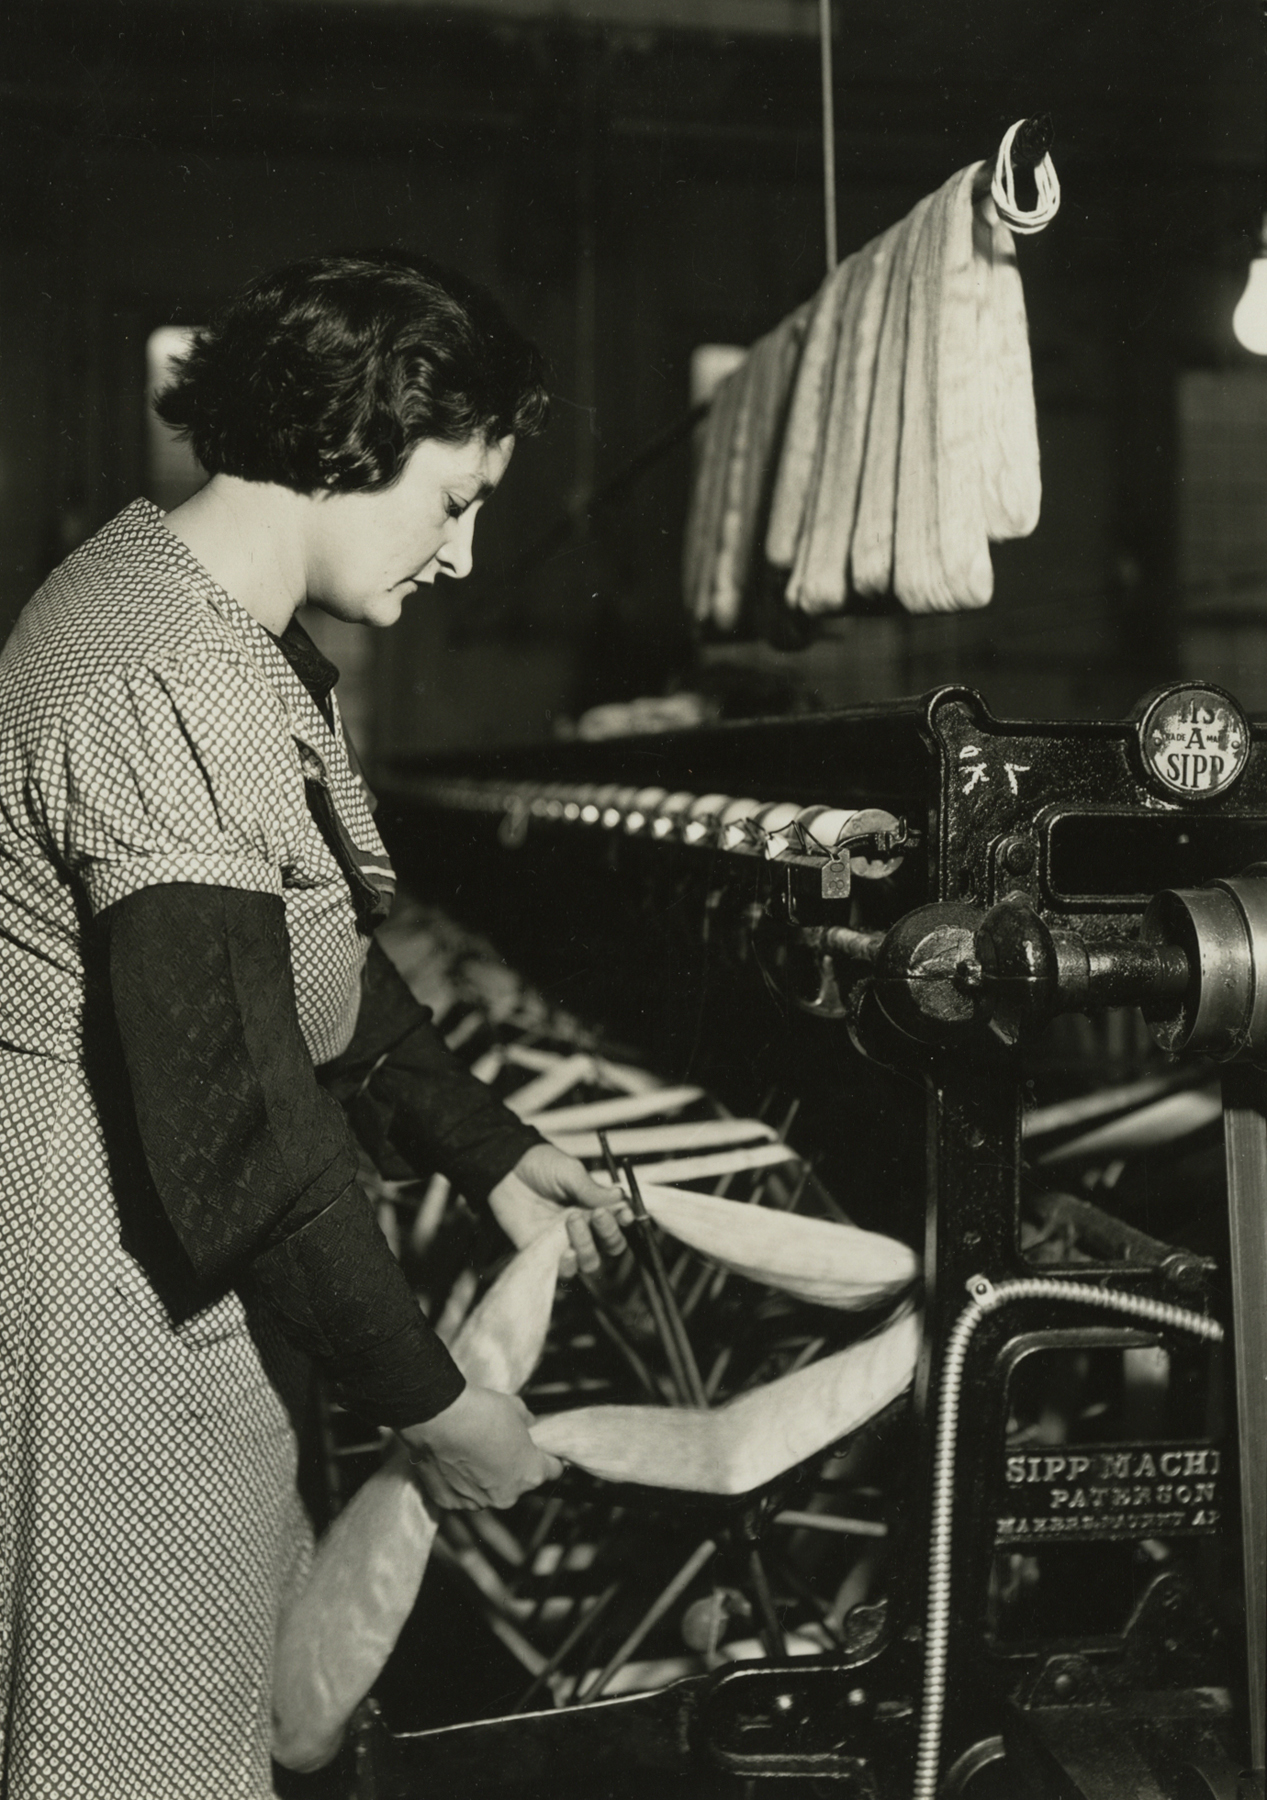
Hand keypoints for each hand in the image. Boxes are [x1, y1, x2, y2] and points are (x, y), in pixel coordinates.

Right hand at [400, 1383, 563, 1510]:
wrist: (439, 1417)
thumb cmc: (481, 1411)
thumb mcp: (516, 1408)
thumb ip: (526, 1424)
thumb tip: (527, 1425)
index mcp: (530, 1474)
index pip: (551, 1471)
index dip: (545, 1458)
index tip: (537, 1452)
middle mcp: (506, 1496)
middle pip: (516, 1484)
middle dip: (510, 1469)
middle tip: (495, 1447)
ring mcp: (477, 1503)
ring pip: (486, 1492)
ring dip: (482, 1478)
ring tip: (469, 1452)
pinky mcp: (450, 1503)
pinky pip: (460, 1494)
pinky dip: (457, 1482)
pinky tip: (452, 1460)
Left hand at [488, 1142, 630, 1276]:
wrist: (506, 1170)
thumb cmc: (540, 1166)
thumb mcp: (569, 1171)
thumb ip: (592, 1189)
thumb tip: (620, 1198)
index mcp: (594, 1206)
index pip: (619, 1222)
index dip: (625, 1220)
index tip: (624, 1212)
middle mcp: (584, 1227)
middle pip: (610, 1246)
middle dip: (609, 1233)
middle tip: (597, 1215)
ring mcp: (565, 1241)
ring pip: (590, 1261)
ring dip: (587, 1246)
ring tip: (572, 1221)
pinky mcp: (544, 1252)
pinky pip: (565, 1271)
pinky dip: (569, 1264)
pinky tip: (565, 1249)